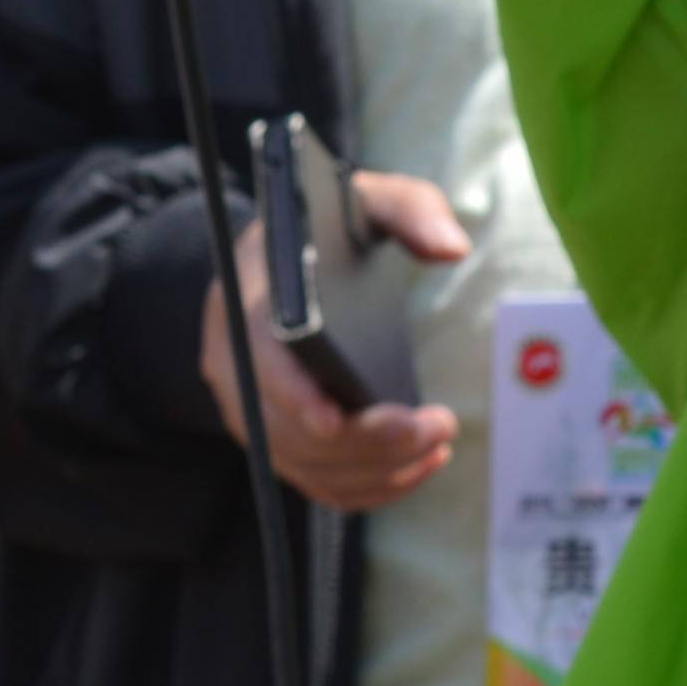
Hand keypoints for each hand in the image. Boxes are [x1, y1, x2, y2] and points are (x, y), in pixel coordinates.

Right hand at [192, 170, 471, 513]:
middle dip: (369, 441)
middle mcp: (234, 364)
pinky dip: (369, 487)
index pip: (260, 358)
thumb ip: (410, 209)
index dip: (295, 396)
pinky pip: (316, 483)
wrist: (279, 262)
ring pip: (307, 465)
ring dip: (379, 468)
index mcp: (247, 301)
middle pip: (290, 429)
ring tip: (438, 443)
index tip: (342, 419)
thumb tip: (451, 249)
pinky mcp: (273, 440)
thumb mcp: (365, 198)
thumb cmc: (324, 231)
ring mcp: (249, 410)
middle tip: (438, 427)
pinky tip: (416, 466)